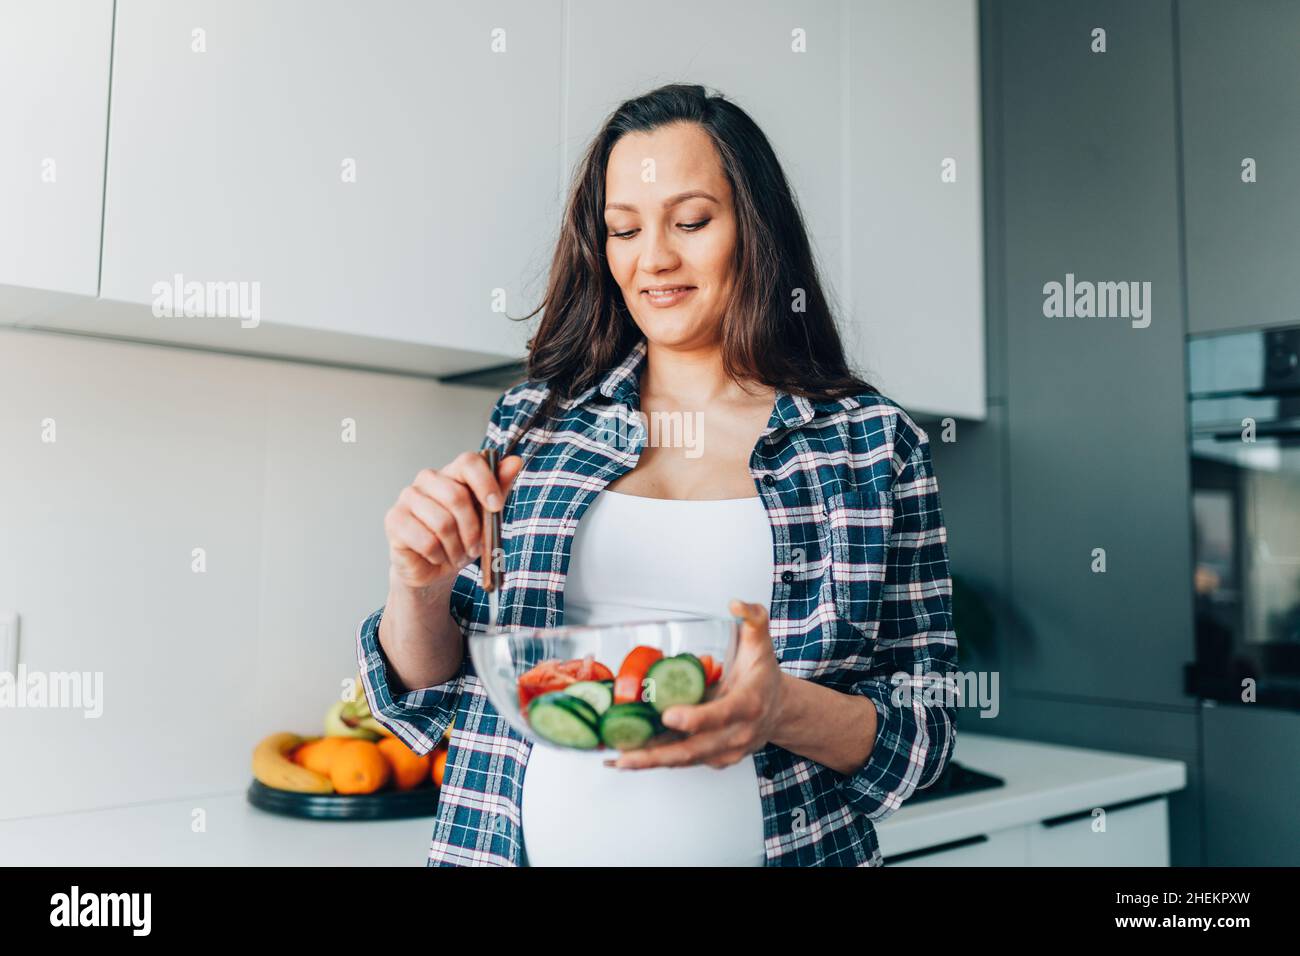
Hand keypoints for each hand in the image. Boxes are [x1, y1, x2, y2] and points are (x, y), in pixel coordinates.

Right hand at [384, 451, 523, 588]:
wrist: (435, 569)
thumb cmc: (461, 539)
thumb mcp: (487, 516)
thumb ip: (499, 488)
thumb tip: (515, 461)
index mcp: (452, 473)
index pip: (468, 462)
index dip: (485, 483)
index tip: (496, 507)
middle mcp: (427, 479)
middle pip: (456, 496)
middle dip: (472, 529)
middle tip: (475, 547)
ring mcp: (407, 497)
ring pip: (442, 523)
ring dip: (456, 547)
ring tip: (456, 554)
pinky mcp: (394, 519)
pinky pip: (426, 541)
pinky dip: (439, 556)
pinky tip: (437, 557)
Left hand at [608, 599, 787, 769]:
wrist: (779, 711)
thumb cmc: (764, 676)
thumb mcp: (762, 644)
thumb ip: (753, 618)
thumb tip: (735, 605)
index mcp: (748, 704)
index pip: (722, 714)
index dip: (696, 718)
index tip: (668, 715)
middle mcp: (737, 733)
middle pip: (695, 749)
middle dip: (658, 754)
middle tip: (625, 754)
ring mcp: (725, 751)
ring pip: (685, 760)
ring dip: (650, 762)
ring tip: (617, 760)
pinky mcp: (714, 760)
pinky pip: (683, 762)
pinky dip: (656, 761)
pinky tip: (628, 759)